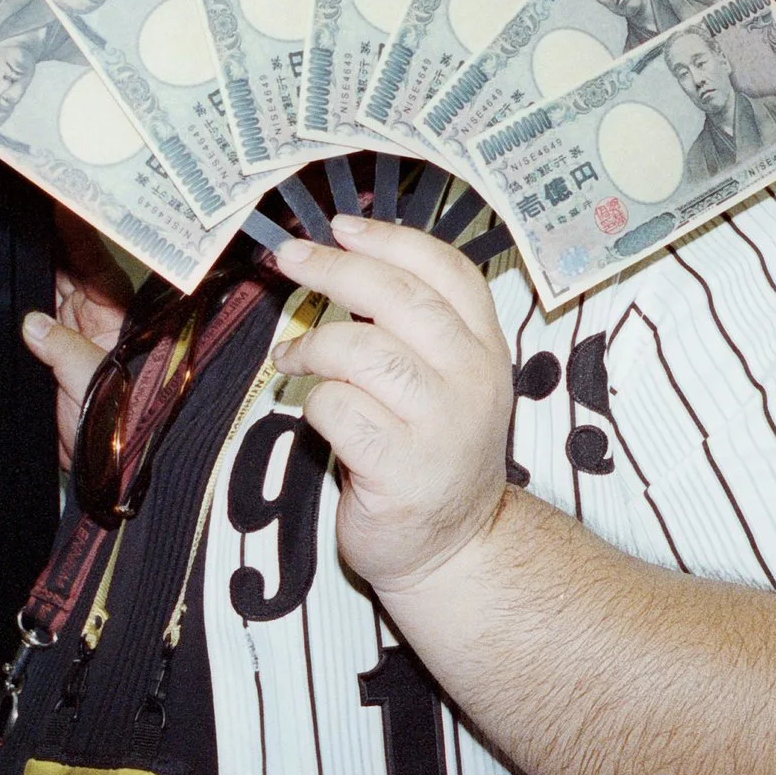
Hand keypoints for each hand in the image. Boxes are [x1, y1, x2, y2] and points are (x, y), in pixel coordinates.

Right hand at [21, 207, 134, 468]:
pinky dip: (11, 308)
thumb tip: (31, 322)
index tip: (55, 194)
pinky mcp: (46, 358)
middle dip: (40, 239)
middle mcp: (91, 317)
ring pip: (41, 289)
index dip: (74, 224)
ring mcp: (67, 335)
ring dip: (23, 270)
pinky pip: (27, 323)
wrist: (106, 475)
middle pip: (61, 265)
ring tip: (0, 232)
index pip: (92, 255)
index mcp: (113, 313)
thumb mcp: (95, 382)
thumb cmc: (121, 428)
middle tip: (14, 206)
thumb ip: (63, 347)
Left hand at [269, 215, 512, 597]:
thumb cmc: (432, 452)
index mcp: (486, 348)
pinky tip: (315, 412)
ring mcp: (441, 426)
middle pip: (400, 299)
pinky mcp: (401, 469)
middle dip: (335, 270)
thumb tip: (342, 260)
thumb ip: (413, 327)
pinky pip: (339, 409)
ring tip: (290, 357)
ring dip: (313, 344)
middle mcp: (472, 380)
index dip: (391, 240)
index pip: (448, 271)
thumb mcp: (447, 380)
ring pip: (363, 350)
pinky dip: (314, 403)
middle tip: (289, 258)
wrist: (454, 547)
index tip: (342, 227)